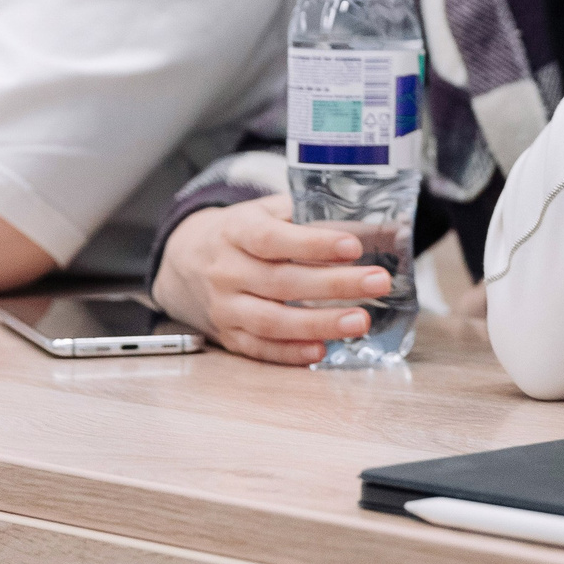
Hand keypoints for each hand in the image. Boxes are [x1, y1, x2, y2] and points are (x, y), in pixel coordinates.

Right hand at [150, 195, 395, 365]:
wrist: (186, 260)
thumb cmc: (242, 232)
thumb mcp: (265, 211)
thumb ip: (308, 213)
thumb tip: (371, 223)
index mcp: (237, 231)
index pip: (273, 239)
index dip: (313, 244)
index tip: (353, 246)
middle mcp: (227, 271)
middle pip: (281, 282)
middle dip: (335, 284)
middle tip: (378, 282)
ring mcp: (225, 307)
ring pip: (272, 321)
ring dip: (319, 324)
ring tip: (360, 321)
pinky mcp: (228, 336)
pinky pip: (260, 349)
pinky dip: (291, 353)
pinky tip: (322, 350)